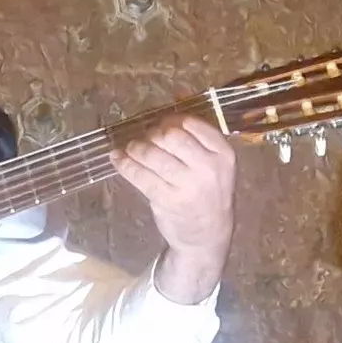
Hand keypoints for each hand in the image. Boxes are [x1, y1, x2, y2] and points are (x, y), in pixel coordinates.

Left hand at [112, 115, 237, 302]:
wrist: (208, 236)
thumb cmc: (208, 195)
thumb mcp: (214, 166)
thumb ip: (197, 141)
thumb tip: (169, 105)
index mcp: (224, 154)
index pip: (192, 124)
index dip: (170, 119)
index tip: (161, 124)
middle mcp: (209, 168)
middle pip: (171, 136)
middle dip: (153, 133)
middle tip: (145, 138)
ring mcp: (188, 186)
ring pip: (153, 155)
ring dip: (136, 148)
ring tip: (130, 148)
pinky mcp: (168, 201)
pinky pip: (141, 176)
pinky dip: (125, 164)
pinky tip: (117, 159)